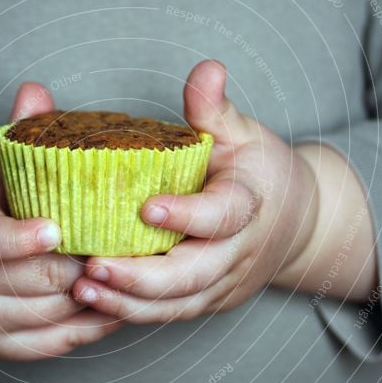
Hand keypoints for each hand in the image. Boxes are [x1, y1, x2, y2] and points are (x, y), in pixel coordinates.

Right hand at [0, 83, 120, 363]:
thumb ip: (17, 138)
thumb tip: (36, 91)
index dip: (21, 238)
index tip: (55, 229)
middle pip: (39, 278)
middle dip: (86, 261)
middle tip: (129, 243)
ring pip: (57, 311)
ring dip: (99, 292)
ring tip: (135, 268)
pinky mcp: (4, 349)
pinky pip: (61, 340)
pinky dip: (95, 321)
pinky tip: (119, 299)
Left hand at [71, 60, 319, 322]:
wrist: (299, 223)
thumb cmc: (261, 172)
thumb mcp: (244, 134)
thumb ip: (216, 109)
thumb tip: (205, 69)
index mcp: (250, 203)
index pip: (224, 214)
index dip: (189, 215)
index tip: (147, 210)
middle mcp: (239, 251)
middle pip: (194, 274)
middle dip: (142, 276)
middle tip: (92, 265)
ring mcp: (225, 282)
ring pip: (179, 302)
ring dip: (129, 302)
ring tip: (82, 289)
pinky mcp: (210, 300)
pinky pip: (172, 313)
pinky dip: (134, 312)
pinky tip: (96, 303)